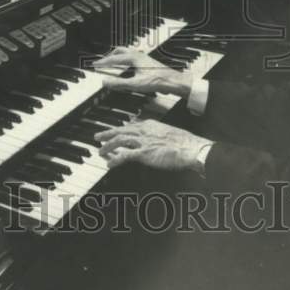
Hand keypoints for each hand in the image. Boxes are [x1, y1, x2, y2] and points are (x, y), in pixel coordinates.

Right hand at [90, 48, 192, 96]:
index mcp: (133, 58)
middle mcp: (138, 55)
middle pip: (119, 51)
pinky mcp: (147, 63)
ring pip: (126, 54)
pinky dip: (124, 61)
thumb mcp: (135, 85)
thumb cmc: (157, 81)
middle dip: (109, 56)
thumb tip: (105, 82)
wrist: (172, 81)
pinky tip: (126, 69)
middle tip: (102, 62)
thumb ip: (119, 84)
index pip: (114, 59)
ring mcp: (143, 58)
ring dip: (117, 57)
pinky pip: (131, 58)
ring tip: (112, 64)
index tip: (94, 64)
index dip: (103, 62)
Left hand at [95, 118, 210, 170]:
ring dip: (108, 145)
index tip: (114, 132)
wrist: (190, 148)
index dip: (120, 130)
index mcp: (150, 125)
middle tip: (98, 136)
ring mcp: (143, 142)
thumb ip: (158, 136)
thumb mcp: (168, 134)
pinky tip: (109, 164)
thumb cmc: (184, 143)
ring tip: (101, 151)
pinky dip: (115, 159)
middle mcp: (144, 131)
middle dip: (108, 133)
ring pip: (119, 140)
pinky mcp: (144, 153)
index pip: (131, 126)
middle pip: (121, 130)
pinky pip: (125, 156)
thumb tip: (154, 142)